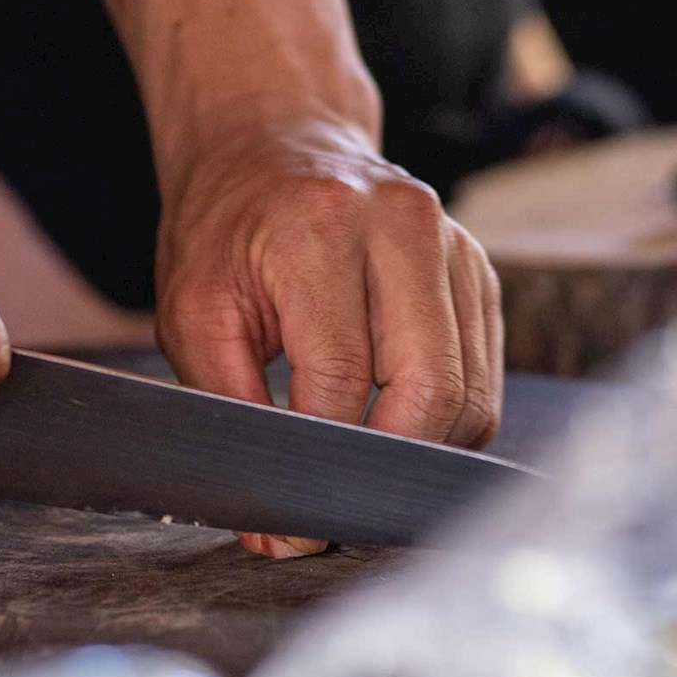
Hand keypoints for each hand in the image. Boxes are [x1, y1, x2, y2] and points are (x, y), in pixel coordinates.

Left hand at [155, 117, 503, 555]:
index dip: (316, 463)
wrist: (273, 144)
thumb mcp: (194, 311)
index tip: (291, 520)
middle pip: (429, 389)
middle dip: (381, 466)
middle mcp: (402, 224)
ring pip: (469, 393)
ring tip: (357, 465)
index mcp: (320, 226)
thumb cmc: (227, 230)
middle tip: (334, 504)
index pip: (340, 378)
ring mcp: (454, 244)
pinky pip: (482, 377)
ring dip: (417, 452)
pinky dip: (444, 421)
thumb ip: (227, 411)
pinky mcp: (479, 271)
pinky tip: (391, 423)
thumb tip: (275, 531)